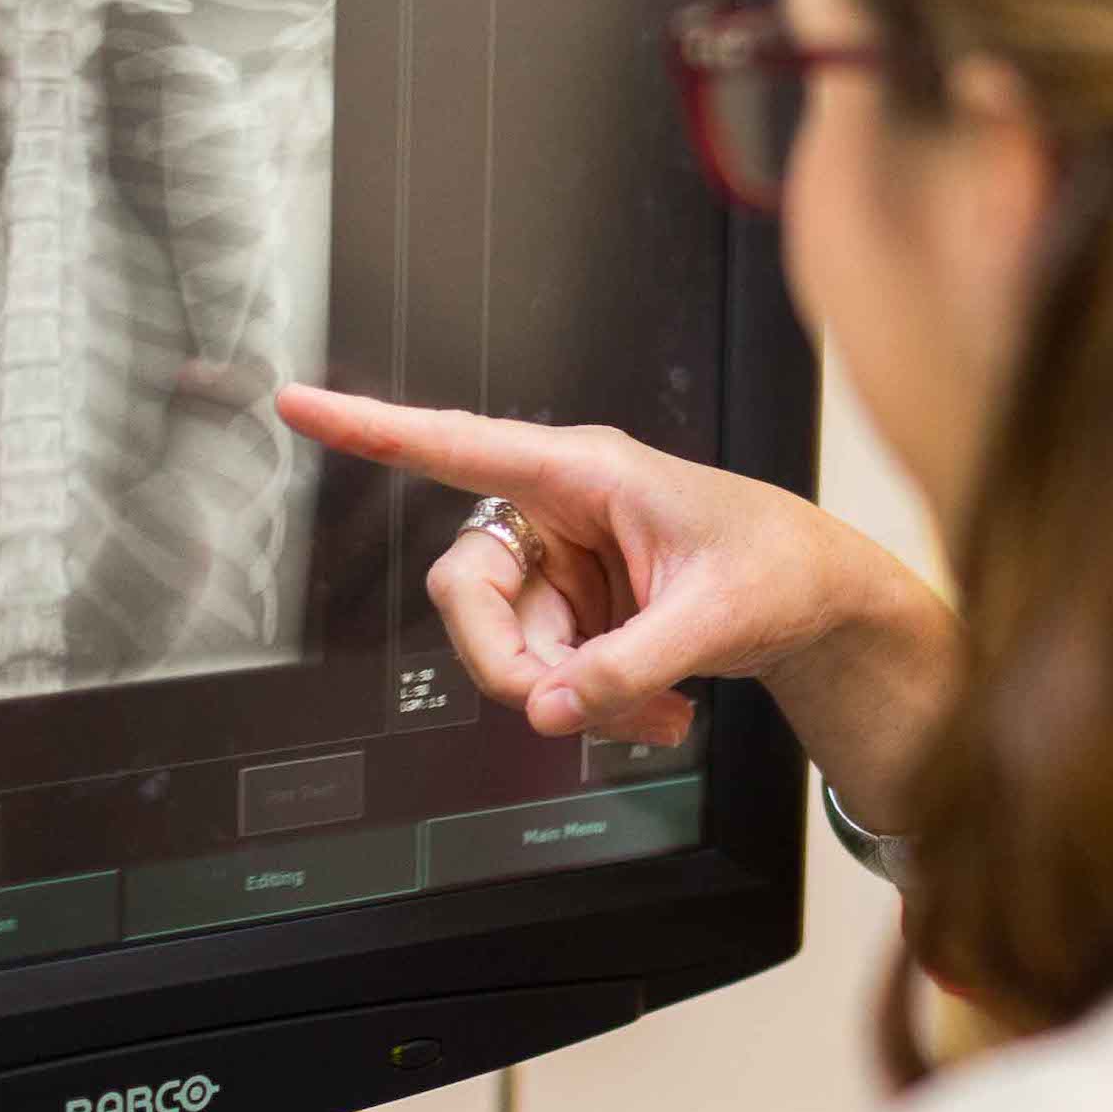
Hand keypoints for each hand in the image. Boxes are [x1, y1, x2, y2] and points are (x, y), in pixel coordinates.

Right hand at [276, 383, 963, 820]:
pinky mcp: (570, 614)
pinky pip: (540, 674)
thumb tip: (547, 708)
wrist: (817, 604)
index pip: (458, 444)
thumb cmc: (781, 568)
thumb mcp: (717, 619)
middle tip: (574, 709)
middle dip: (514, 664)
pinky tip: (655, 710)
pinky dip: (590, 706)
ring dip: (570, 699)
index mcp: (585, 471)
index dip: (371, 427)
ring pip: (503, 648)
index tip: (296, 400)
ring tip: (654, 711)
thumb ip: (629, 666)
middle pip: (467, 592)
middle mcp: (556, 512)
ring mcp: (559, 568)